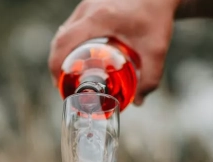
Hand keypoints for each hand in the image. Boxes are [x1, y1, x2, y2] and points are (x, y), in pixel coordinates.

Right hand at [48, 0, 180, 104]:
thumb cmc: (156, 15)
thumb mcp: (156, 49)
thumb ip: (150, 77)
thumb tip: (139, 100)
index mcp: (100, 18)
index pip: (65, 41)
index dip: (56, 65)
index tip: (59, 83)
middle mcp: (88, 9)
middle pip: (60, 39)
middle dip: (57, 63)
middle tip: (64, 84)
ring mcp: (87, 5)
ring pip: (64, 32)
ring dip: (62, 53)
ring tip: (70, 74)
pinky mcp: (90, 6)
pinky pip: (72, 27)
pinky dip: (70, 43)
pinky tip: (79, 57)